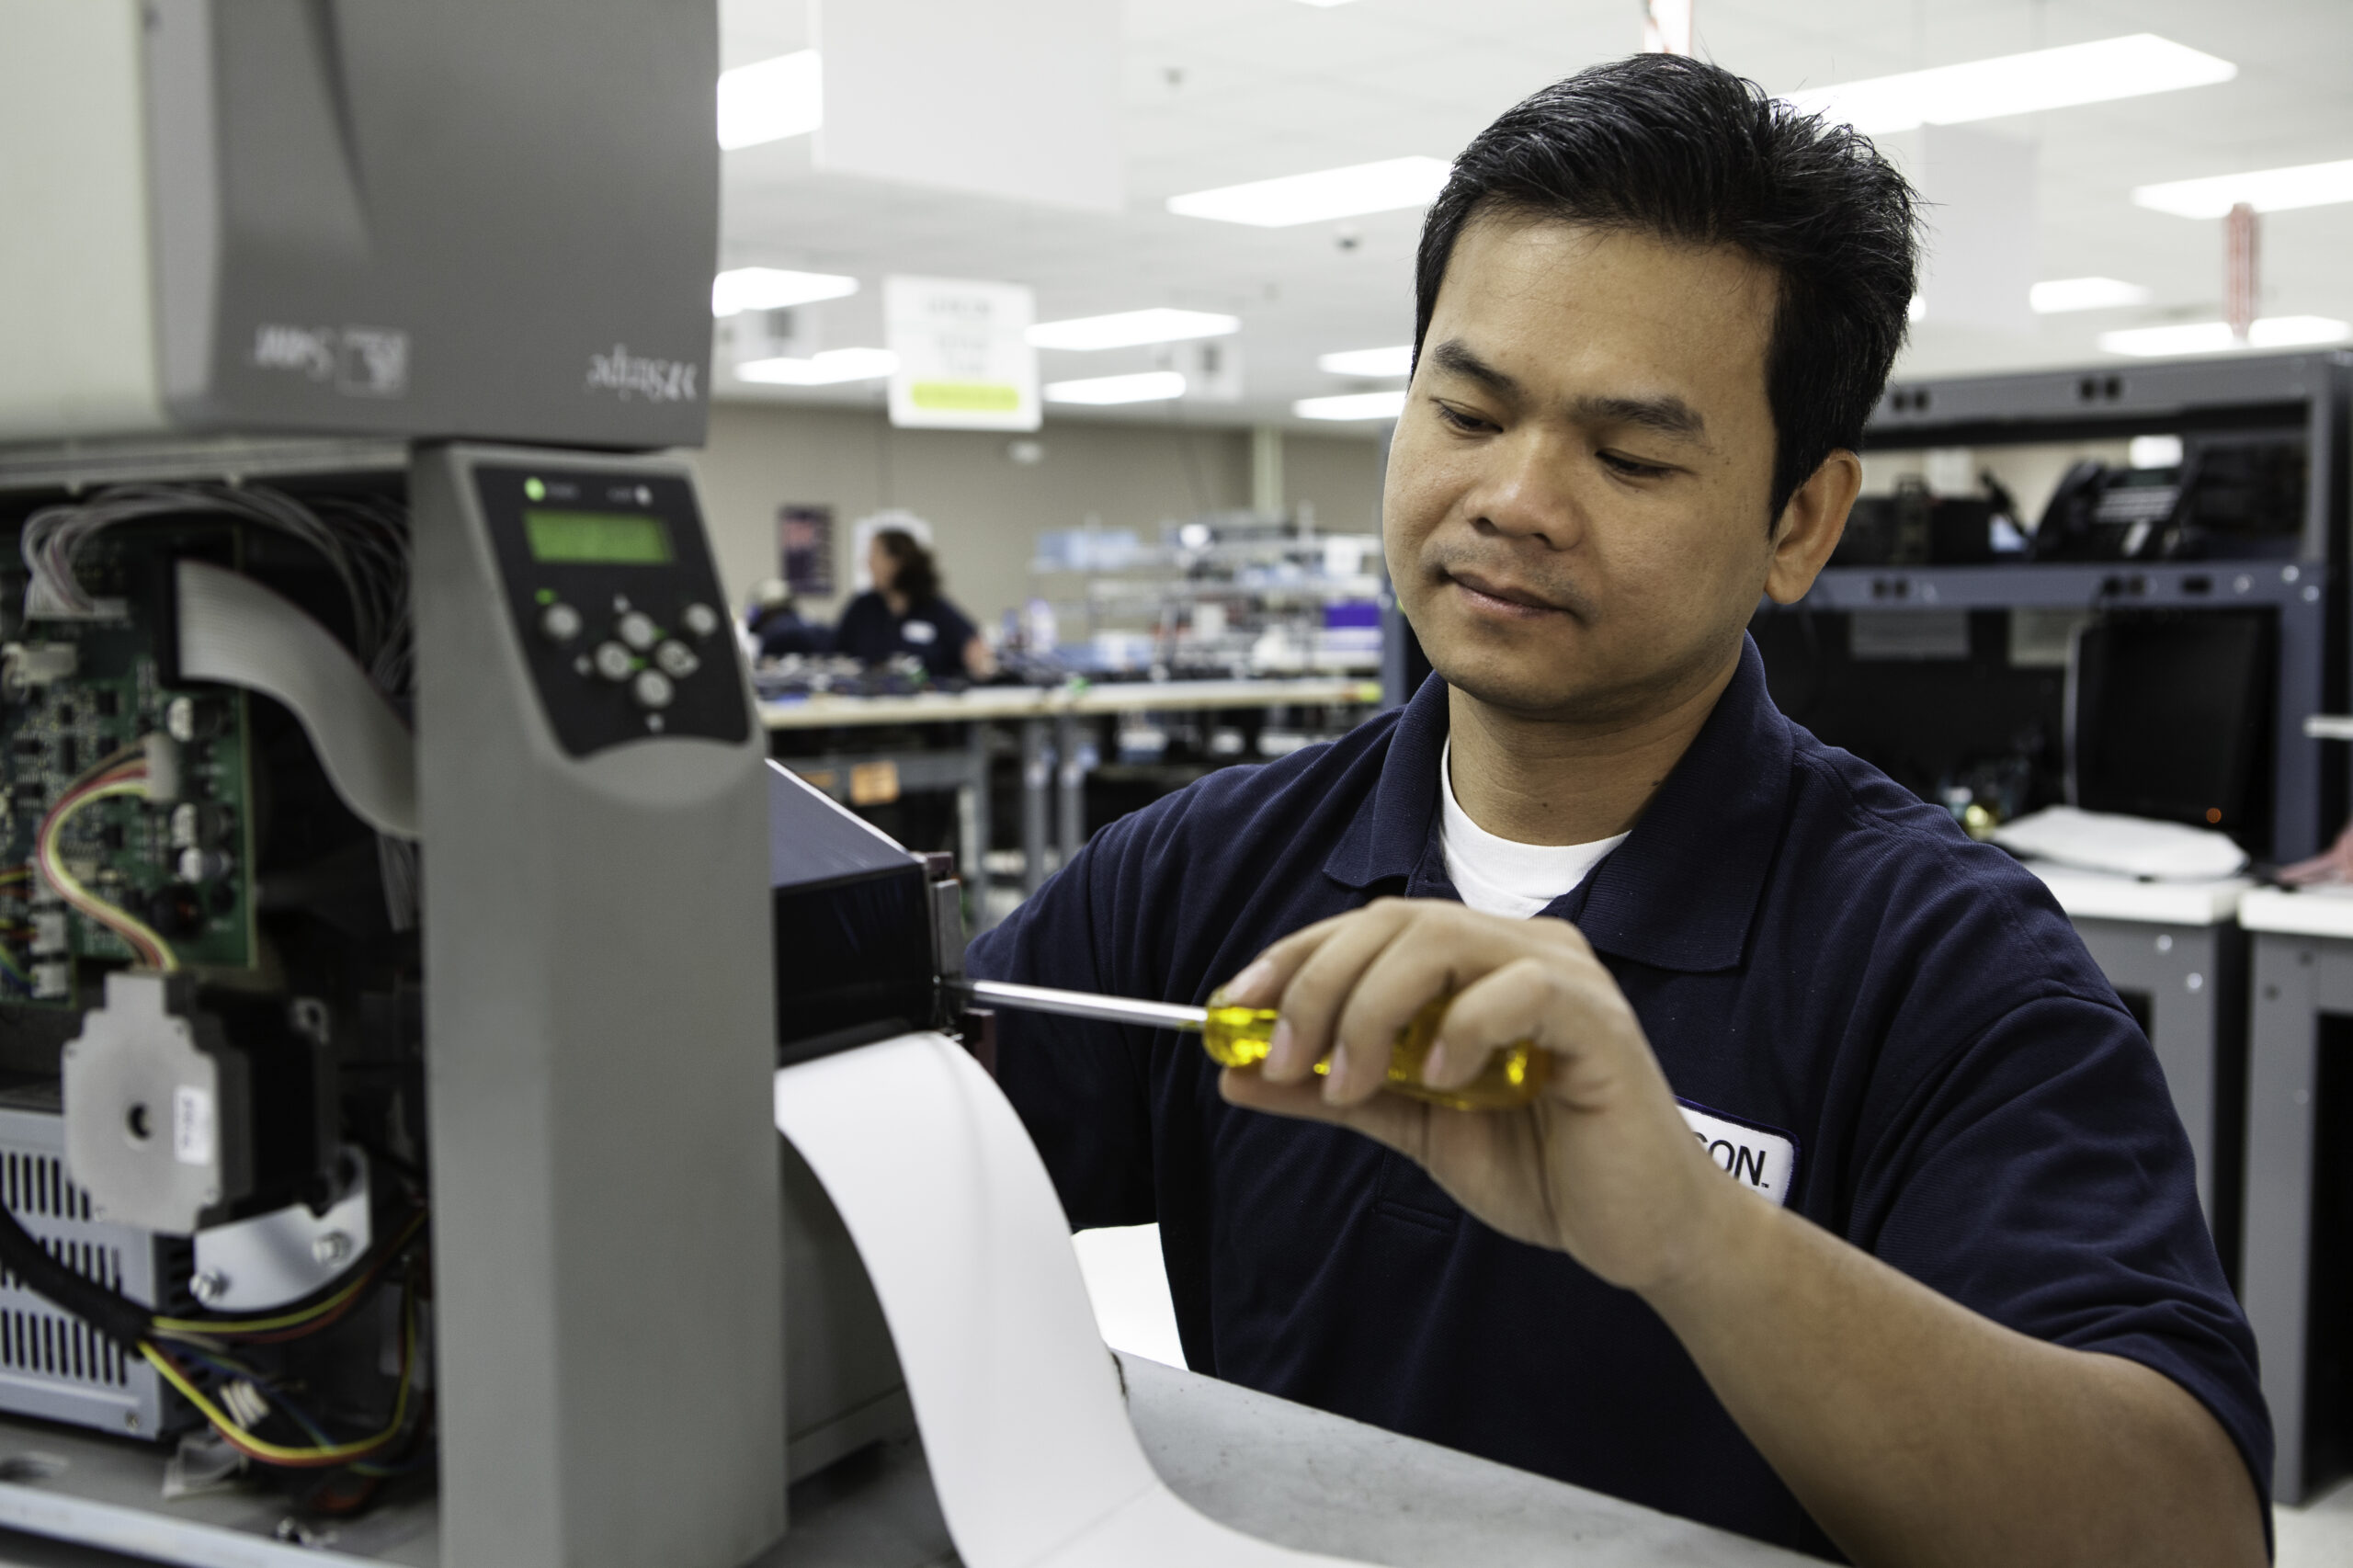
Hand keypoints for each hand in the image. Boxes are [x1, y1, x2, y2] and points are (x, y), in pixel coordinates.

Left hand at [1218, 898, 1753, 1292]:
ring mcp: (1563, 976)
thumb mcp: (1414, 1125)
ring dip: (1371, 1010)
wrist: (1636, 1232)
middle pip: (1393, 923)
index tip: (1230, 1009)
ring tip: (1348, 1082)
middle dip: (1318, 986)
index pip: (1366, 929)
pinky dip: (1462, 1030)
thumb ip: (1333, 1094)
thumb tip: (1234, 1076)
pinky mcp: (1599, 1021)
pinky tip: (1441, 1082)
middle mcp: (1518, 949)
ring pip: (1441, 943)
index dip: (1292, 960)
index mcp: (1475, 962)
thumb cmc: (1543, 1166)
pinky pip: (1519, 991)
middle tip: (1278, 1058)